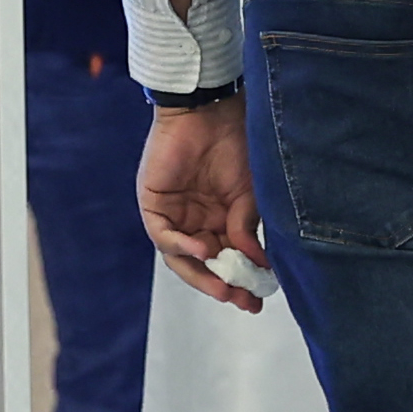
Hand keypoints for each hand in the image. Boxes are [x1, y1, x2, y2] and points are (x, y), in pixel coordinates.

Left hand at [139, 97, 270, 311]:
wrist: (210, 110)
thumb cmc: (235, 144)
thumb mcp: (251, 193)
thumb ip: (247, 229)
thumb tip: (258, 264)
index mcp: (219, 220)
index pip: (227, 261)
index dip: (241, 281)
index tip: (258, 300)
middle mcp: (195, 222)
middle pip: (204, 266)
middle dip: (222, 286)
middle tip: (242, 301)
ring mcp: (173, 215)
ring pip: (182, 258)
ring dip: (203, 275)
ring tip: (225, 288)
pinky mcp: (154, 206)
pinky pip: (164, 237)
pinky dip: (183, 247)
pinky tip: (205, 251)